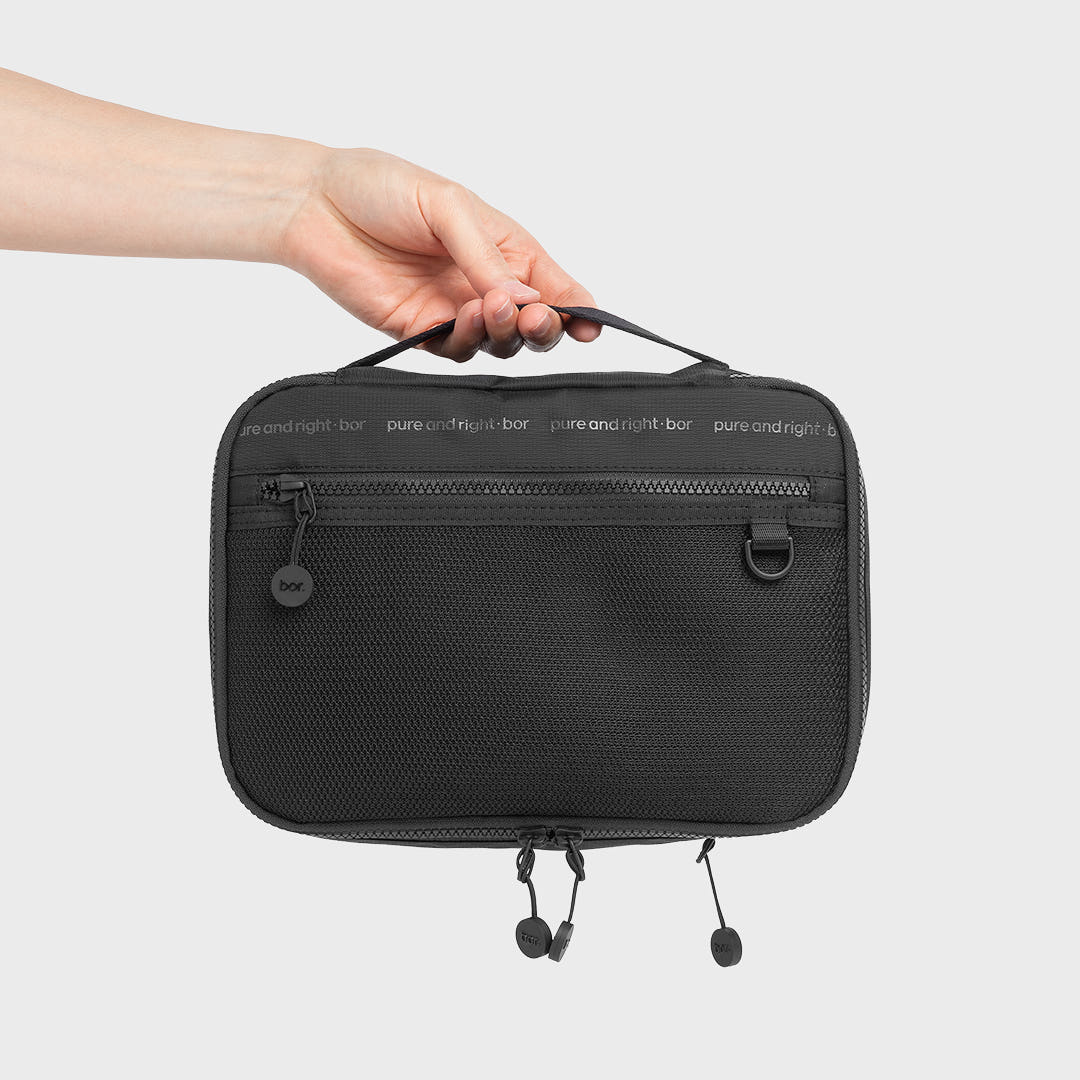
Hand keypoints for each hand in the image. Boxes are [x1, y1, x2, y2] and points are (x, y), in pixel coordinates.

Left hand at [279, 148, 599, 360]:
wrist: (316, 205)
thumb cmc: (382, 187)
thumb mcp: (448, 206)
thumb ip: (486, 257)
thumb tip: (522, 298)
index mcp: (505, 248)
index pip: (556, 286)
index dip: (578, 310)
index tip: (589, 325)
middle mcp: (485, 284)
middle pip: (534, 325)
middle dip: (545, 327)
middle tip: (537, 318)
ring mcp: (455, 311)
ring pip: (499, 345)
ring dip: (504, 333)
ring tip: (491, 307)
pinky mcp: (421, 332)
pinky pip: (456, 352)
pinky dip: (467, 342)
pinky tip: (462, 318)